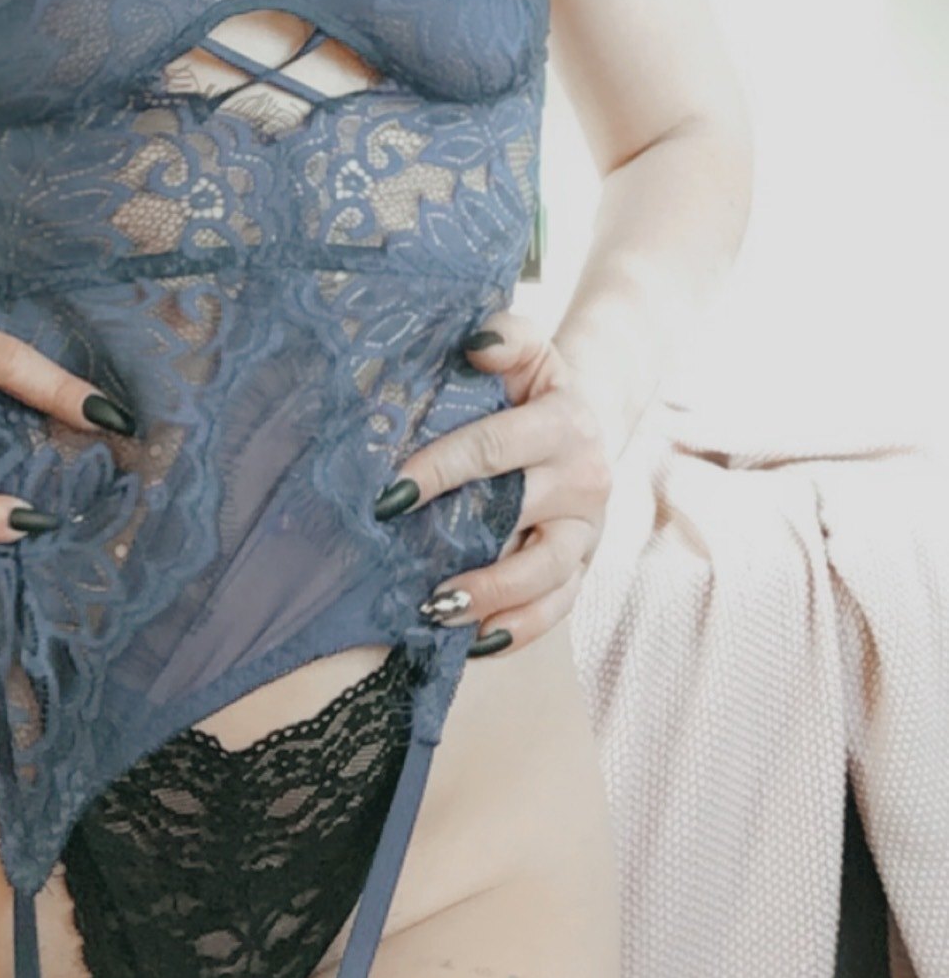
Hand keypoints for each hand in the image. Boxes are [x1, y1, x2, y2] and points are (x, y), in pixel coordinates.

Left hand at [385, 308, 613, 655]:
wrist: (588, 416)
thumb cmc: (534, 384)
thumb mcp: (527, 348)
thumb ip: (504, 335)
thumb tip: (475, 342)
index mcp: (565, 421)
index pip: (496, 448)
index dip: (440, 471)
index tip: (389, 496)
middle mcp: (585, 477)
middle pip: (519, 515)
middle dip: (462, 544)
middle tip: (404, 564)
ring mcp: (588, 527)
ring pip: (545, 573)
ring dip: (491, 597)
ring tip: (438, 609)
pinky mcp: (584, 564)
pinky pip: (558, 607)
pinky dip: (520, 629)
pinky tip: (477, 642)